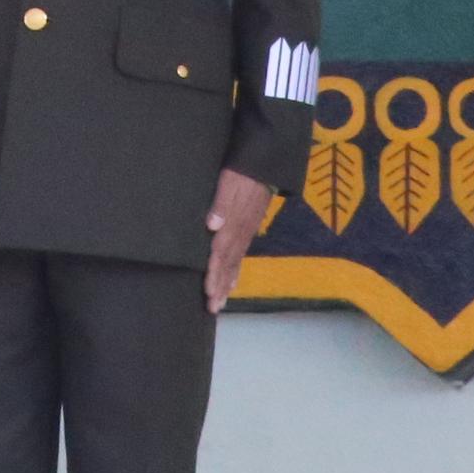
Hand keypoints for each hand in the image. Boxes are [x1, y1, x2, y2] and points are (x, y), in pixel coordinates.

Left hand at [201, 167, 276, 310]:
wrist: (265, 164)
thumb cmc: (242, 171)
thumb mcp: (229, 182)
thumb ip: (222, 203)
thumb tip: (212, 225)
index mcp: (234, 223)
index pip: (222, 253)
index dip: (215, 273)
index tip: (209, 292)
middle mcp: (242, 232)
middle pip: (229, 264)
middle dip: (220, 286)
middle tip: (213, 308)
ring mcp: (247, 232)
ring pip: (236, 262)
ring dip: (227, 283)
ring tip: (220, 303)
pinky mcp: (249, 229)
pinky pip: (242, 254)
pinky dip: (236, 271)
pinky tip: (232, 282)